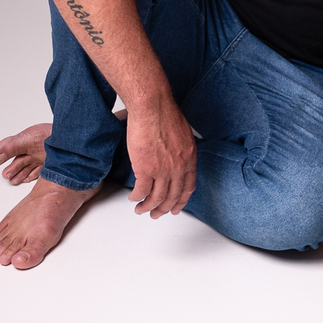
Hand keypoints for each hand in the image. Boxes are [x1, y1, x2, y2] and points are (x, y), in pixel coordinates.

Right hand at [125, 99, 196, 218]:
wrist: (153, 107)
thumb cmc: (165, 114)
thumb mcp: (183, 135)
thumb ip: (182, 150)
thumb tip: (176, 158)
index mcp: (189, 158)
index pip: (188, 187)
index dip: (181, 201)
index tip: (175, 207)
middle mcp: (179, 167)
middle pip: (173, 196)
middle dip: (164, 209)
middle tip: (156, 215)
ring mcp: (163, 169)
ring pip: (157, 198)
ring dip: (148, 208)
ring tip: (141, 210)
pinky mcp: (146, 168)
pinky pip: (141, 190)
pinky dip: (137, 197)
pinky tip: (133, 198)